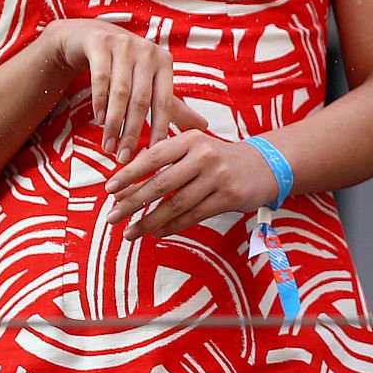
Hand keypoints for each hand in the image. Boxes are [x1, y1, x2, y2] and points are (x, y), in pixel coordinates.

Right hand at [41, 18, 208, 161]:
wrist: (94, 37)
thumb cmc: (128, 66)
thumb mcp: (151, 83)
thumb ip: (174, 107)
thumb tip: (205, 127)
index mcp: (164, 62)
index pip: (165, 102)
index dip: (159, 130)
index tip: (153, 155)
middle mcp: (147, 52)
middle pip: (141, 100)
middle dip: (132, 132)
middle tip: (124, 158)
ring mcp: (123, 45)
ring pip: (120, 92)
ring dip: (114, 123)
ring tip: (109, 147)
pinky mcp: (100, 43)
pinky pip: (100, 79)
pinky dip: (100, 102)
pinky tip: (98, 121)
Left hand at [105, 133, 276, 238]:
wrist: (263, 166)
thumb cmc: (218, 158)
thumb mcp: (194, 148)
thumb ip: (164, 160)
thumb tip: (123, 185)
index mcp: (191, 139)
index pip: (153, 156)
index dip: (129, 174)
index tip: (109, 189)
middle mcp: (204, 155)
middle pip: (161, 182)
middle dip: (133, 202)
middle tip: (112, 216)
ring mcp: (218, 177)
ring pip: (176, 204)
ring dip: (149, 221)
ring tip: (129, 232)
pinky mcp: (229, 197)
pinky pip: (194, 215)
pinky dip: (172, 226)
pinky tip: (156, 233)